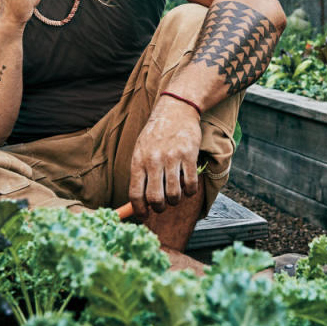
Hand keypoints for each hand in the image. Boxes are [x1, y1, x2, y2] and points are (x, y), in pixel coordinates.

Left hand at [129, 96, 201, 217]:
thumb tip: (138, 201)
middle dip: (159, 208)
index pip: (136, 194)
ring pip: (174, 194)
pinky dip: (190, 192)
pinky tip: (188, 187)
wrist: (176, 110)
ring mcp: (172, 157)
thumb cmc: (156, 133)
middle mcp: (154, 160)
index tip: (144, 215)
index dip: (140, 210)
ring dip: (175, 200)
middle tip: (162, 205)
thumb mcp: (141, 150)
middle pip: (155, 198)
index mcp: (138, 160)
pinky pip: (191, 184)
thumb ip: (140, 173)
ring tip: (175, 195)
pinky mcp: (189, 155)